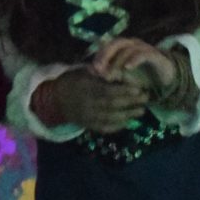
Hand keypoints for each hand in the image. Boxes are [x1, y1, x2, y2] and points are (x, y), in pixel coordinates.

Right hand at [36, 66, 150, 134]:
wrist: (54, 100)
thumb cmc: (72, 81)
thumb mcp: (83, 71)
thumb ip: (101, 73)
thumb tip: (121, 72)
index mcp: (86, 88)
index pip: (109, 90)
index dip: (125, 91)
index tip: (139, 88)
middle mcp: (87, 103)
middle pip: (112, 104)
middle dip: (131, 102)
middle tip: (145, 98)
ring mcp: (87, 116)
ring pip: (111, 117)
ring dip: (128, 115)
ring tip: (141, 111)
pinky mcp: (88, 125)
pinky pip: (105, 127)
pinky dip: (118, 126)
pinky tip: (128, 121)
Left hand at [91, 37, 191, 108]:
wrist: (165, 77)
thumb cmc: (141, 75)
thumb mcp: (122, 76)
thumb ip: (108, 72)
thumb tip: (90, 70)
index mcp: (123, 46)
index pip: (107, 46)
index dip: (98, 56)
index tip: (92, 69)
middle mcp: (132, 44)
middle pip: (116, 43)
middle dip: (105, 55)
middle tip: (98, 69)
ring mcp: (143, 48)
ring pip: (128, 49)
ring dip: (117, 61)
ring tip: (110, 74)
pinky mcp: (154, 54)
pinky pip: (143, 54)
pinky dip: (134, 59)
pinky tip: (127, 68)